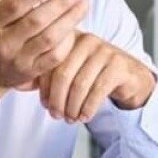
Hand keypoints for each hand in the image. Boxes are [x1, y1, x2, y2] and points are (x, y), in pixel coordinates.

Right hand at [0, 0, 87, 104]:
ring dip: (69, 20)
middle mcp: (2, 43)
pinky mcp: (30, 72)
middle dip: (59, 4)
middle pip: (36, 21)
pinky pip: (54, 58)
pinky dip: (67, 42)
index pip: (15, 6)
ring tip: (83, 3)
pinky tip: (76, 25)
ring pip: (48, 39)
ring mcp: (17, 59)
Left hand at [37, 32, 156, 121]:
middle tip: (57, 116)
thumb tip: (28, 90)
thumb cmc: (95, 75)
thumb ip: (50, 75)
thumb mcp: (71, 70)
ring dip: (72, 107)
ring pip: (80, 85)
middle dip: (57, 100)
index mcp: (70, 38)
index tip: (45, 105)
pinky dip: (88, 108)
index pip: (49, 63)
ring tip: (70, 119)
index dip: (45, 88)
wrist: (129, 76)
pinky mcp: (118, 65)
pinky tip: (85, 116)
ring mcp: (104, 51)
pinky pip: (97, 91)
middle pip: (63, 75)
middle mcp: (86, 40)